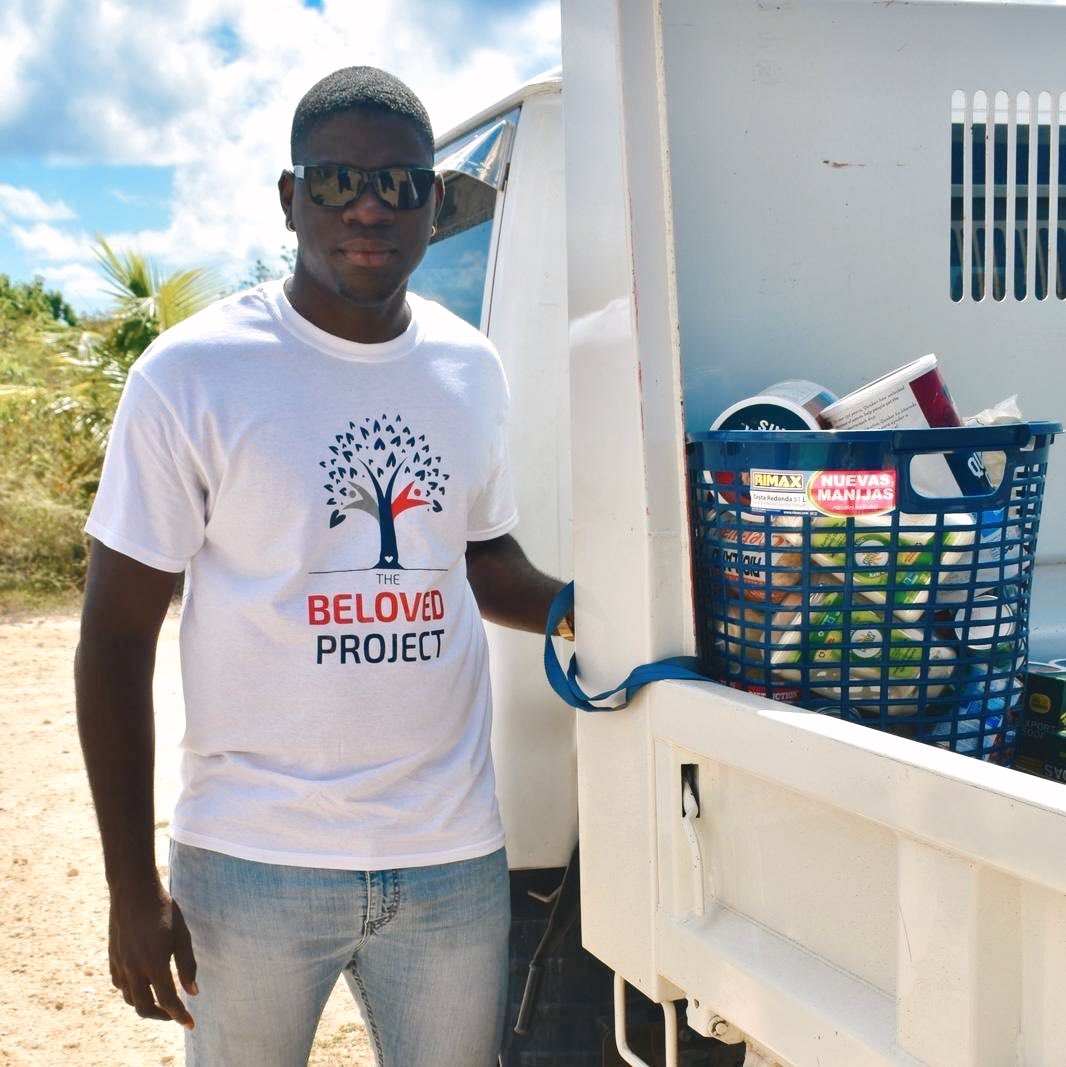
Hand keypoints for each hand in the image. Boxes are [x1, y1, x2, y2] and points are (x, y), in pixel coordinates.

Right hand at [108, 885, 197, 1027]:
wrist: (133, 890)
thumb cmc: (163, 909)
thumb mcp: (182, 934)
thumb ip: (187, 965)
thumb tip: (193, 992)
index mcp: (154, 963)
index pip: (168, 1000)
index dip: (180, 1015)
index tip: (190, 1025)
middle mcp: (133, 968)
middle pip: (144, 1007)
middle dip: (162, 1016)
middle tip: (176, 1014)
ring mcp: (120, 964)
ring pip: (130, 998)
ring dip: (145, 1005)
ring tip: (161, 1000)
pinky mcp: (112, 958)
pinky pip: (120, 985)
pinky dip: (132, 992)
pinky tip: (142, 985)